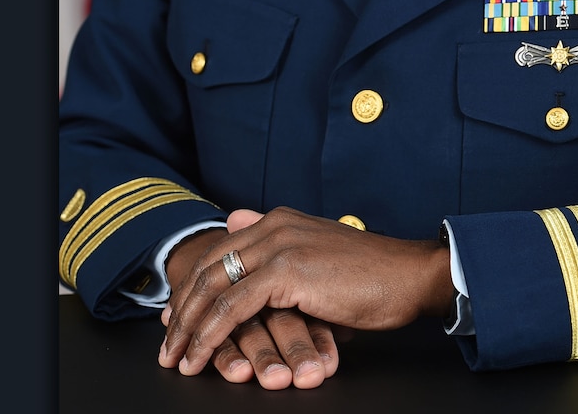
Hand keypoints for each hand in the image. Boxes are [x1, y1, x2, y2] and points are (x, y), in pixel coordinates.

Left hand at [159, 206, 453, 385]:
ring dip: (188, 328)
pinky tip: (200, 357)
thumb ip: (281, 249)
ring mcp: (278, 245)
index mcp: (279, 219)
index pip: (219, 251)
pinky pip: (232, 308)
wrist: (410, 276)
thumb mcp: (319, 256)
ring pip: (213, 289)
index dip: (192, 287)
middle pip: (208, 268)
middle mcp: (273, 224)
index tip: (175, 319)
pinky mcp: (286, 271)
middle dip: (181, 310)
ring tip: (177, 359)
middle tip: (166, 344)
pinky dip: (209, 335)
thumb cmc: (373, 275)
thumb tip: (238, 224)